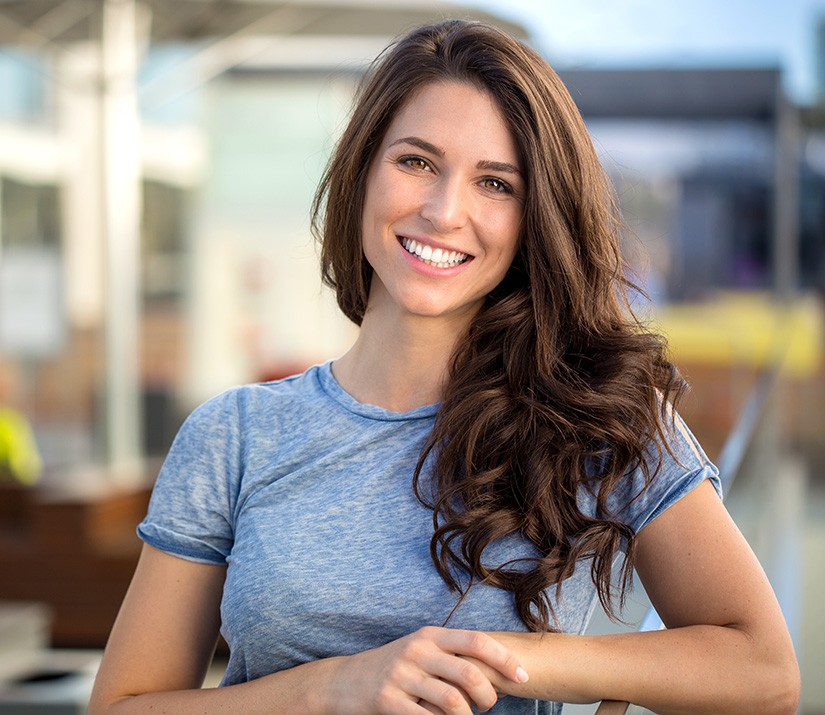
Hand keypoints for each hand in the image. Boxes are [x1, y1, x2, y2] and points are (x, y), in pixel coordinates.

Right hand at [323, 626, 527, 714]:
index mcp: (430, 636)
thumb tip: (498, 667)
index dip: (504, 659)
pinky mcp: (388, 699)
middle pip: (469, 673)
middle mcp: (417, 650)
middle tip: (489, 706)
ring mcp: (402, 675)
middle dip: (488, 696)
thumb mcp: (421, 650)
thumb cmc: (395, 667)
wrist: (346, 681)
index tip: (523, 677)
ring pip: (452, 701)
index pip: (476, 641)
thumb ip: (452, 653)